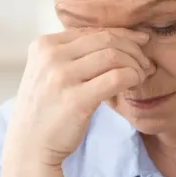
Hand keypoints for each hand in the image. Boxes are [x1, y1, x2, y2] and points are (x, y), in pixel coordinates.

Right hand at [4, 28, 150, 169]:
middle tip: (145, 63)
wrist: (29, 145)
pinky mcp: (76, 100)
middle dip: (133, 49)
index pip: (93, 31)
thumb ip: (72, 55)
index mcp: (44, 45)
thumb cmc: (46, 109)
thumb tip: (115, 39)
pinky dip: (132, 77)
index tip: (140, 43)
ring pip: (114, 56)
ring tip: (141, 75)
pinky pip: (116, 78)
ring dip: (135, 64)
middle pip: (106, 40)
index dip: (122, 35)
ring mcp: (61, 77)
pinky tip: (135, 84)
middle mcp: (50, 56)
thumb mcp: (48, 73)